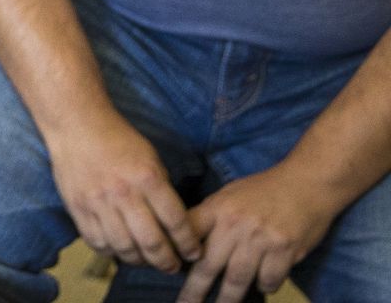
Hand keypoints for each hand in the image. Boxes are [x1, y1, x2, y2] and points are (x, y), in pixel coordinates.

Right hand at [46, 112, 200, 274]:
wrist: (76, 125)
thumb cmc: (118, 140)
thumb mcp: (151, 158)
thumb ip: (161, 191)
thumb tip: (172, 224)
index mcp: (148, 178)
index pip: (176, 222)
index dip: (188, 244)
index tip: (193, 254)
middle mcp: (123, 193)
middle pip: (151, 242)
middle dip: (166, 261)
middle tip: (171, 267)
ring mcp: (98, 202)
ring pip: (124, 248)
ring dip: (139, 261)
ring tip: (146, 261)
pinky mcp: (77, 207)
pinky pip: (97, 242)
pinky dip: (111, 252)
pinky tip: (119, 250)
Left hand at [178, 166, 336, 302]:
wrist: (307, 182)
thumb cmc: (264, 190)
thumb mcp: (229, 195)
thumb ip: (211, 217)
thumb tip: (190, 243)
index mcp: (218, 208)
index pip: (189, 232)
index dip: (176, 251)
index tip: (167, 268)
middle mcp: (235, 225)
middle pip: (209, 265)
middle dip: (195, 290)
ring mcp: (260, 239)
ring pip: (238, 278)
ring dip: (228, 298)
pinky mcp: (285, 250)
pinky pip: (268, 279)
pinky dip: (264, 286)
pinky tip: (261, 286)